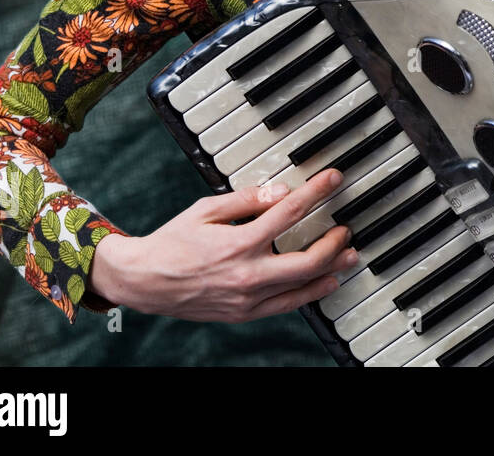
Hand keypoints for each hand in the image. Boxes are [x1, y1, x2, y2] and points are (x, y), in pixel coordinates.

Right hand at [89, 168, 357, 322]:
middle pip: (307, 259)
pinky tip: (325, 283)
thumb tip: (281, 190)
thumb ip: (246, 199)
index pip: (289, 212)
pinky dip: (310, 294)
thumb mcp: (206, 209)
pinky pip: (286, 306)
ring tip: (348, 256)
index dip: (317, 192)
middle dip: (334, 242)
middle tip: (345, 228)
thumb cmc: (173, 242)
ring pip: (302, 288)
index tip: (333, 179)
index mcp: (238, 242)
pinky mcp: (244, 314)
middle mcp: (246, 274)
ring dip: (331, 270)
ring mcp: (247, 298)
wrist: (144, 281)